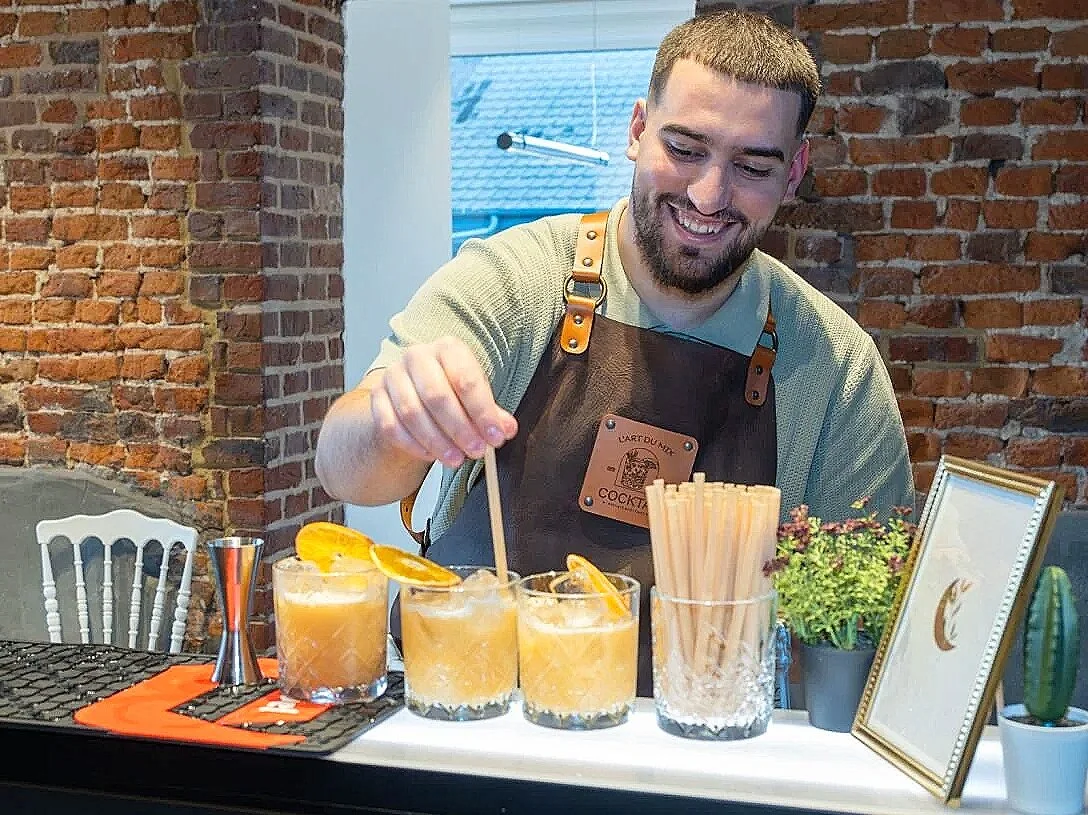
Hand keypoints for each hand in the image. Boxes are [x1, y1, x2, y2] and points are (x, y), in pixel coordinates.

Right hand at [367, 336, 517, 468]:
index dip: (483, 412)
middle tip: (476, 451)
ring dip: (437, 441)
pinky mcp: (376, 398)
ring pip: (412, 413)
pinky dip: (413, 445)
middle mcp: (418, 356)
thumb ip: (492, 414)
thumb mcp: (475, 397)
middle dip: (460, 429)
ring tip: (456, 459)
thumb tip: (506, 428)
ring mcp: (393, 376)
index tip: (495, 436)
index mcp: (448, 349)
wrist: (413, 392)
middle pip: (437, 396)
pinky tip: (430, 456)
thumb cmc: (450, 391)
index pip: (466, 380)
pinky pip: (391, 426)